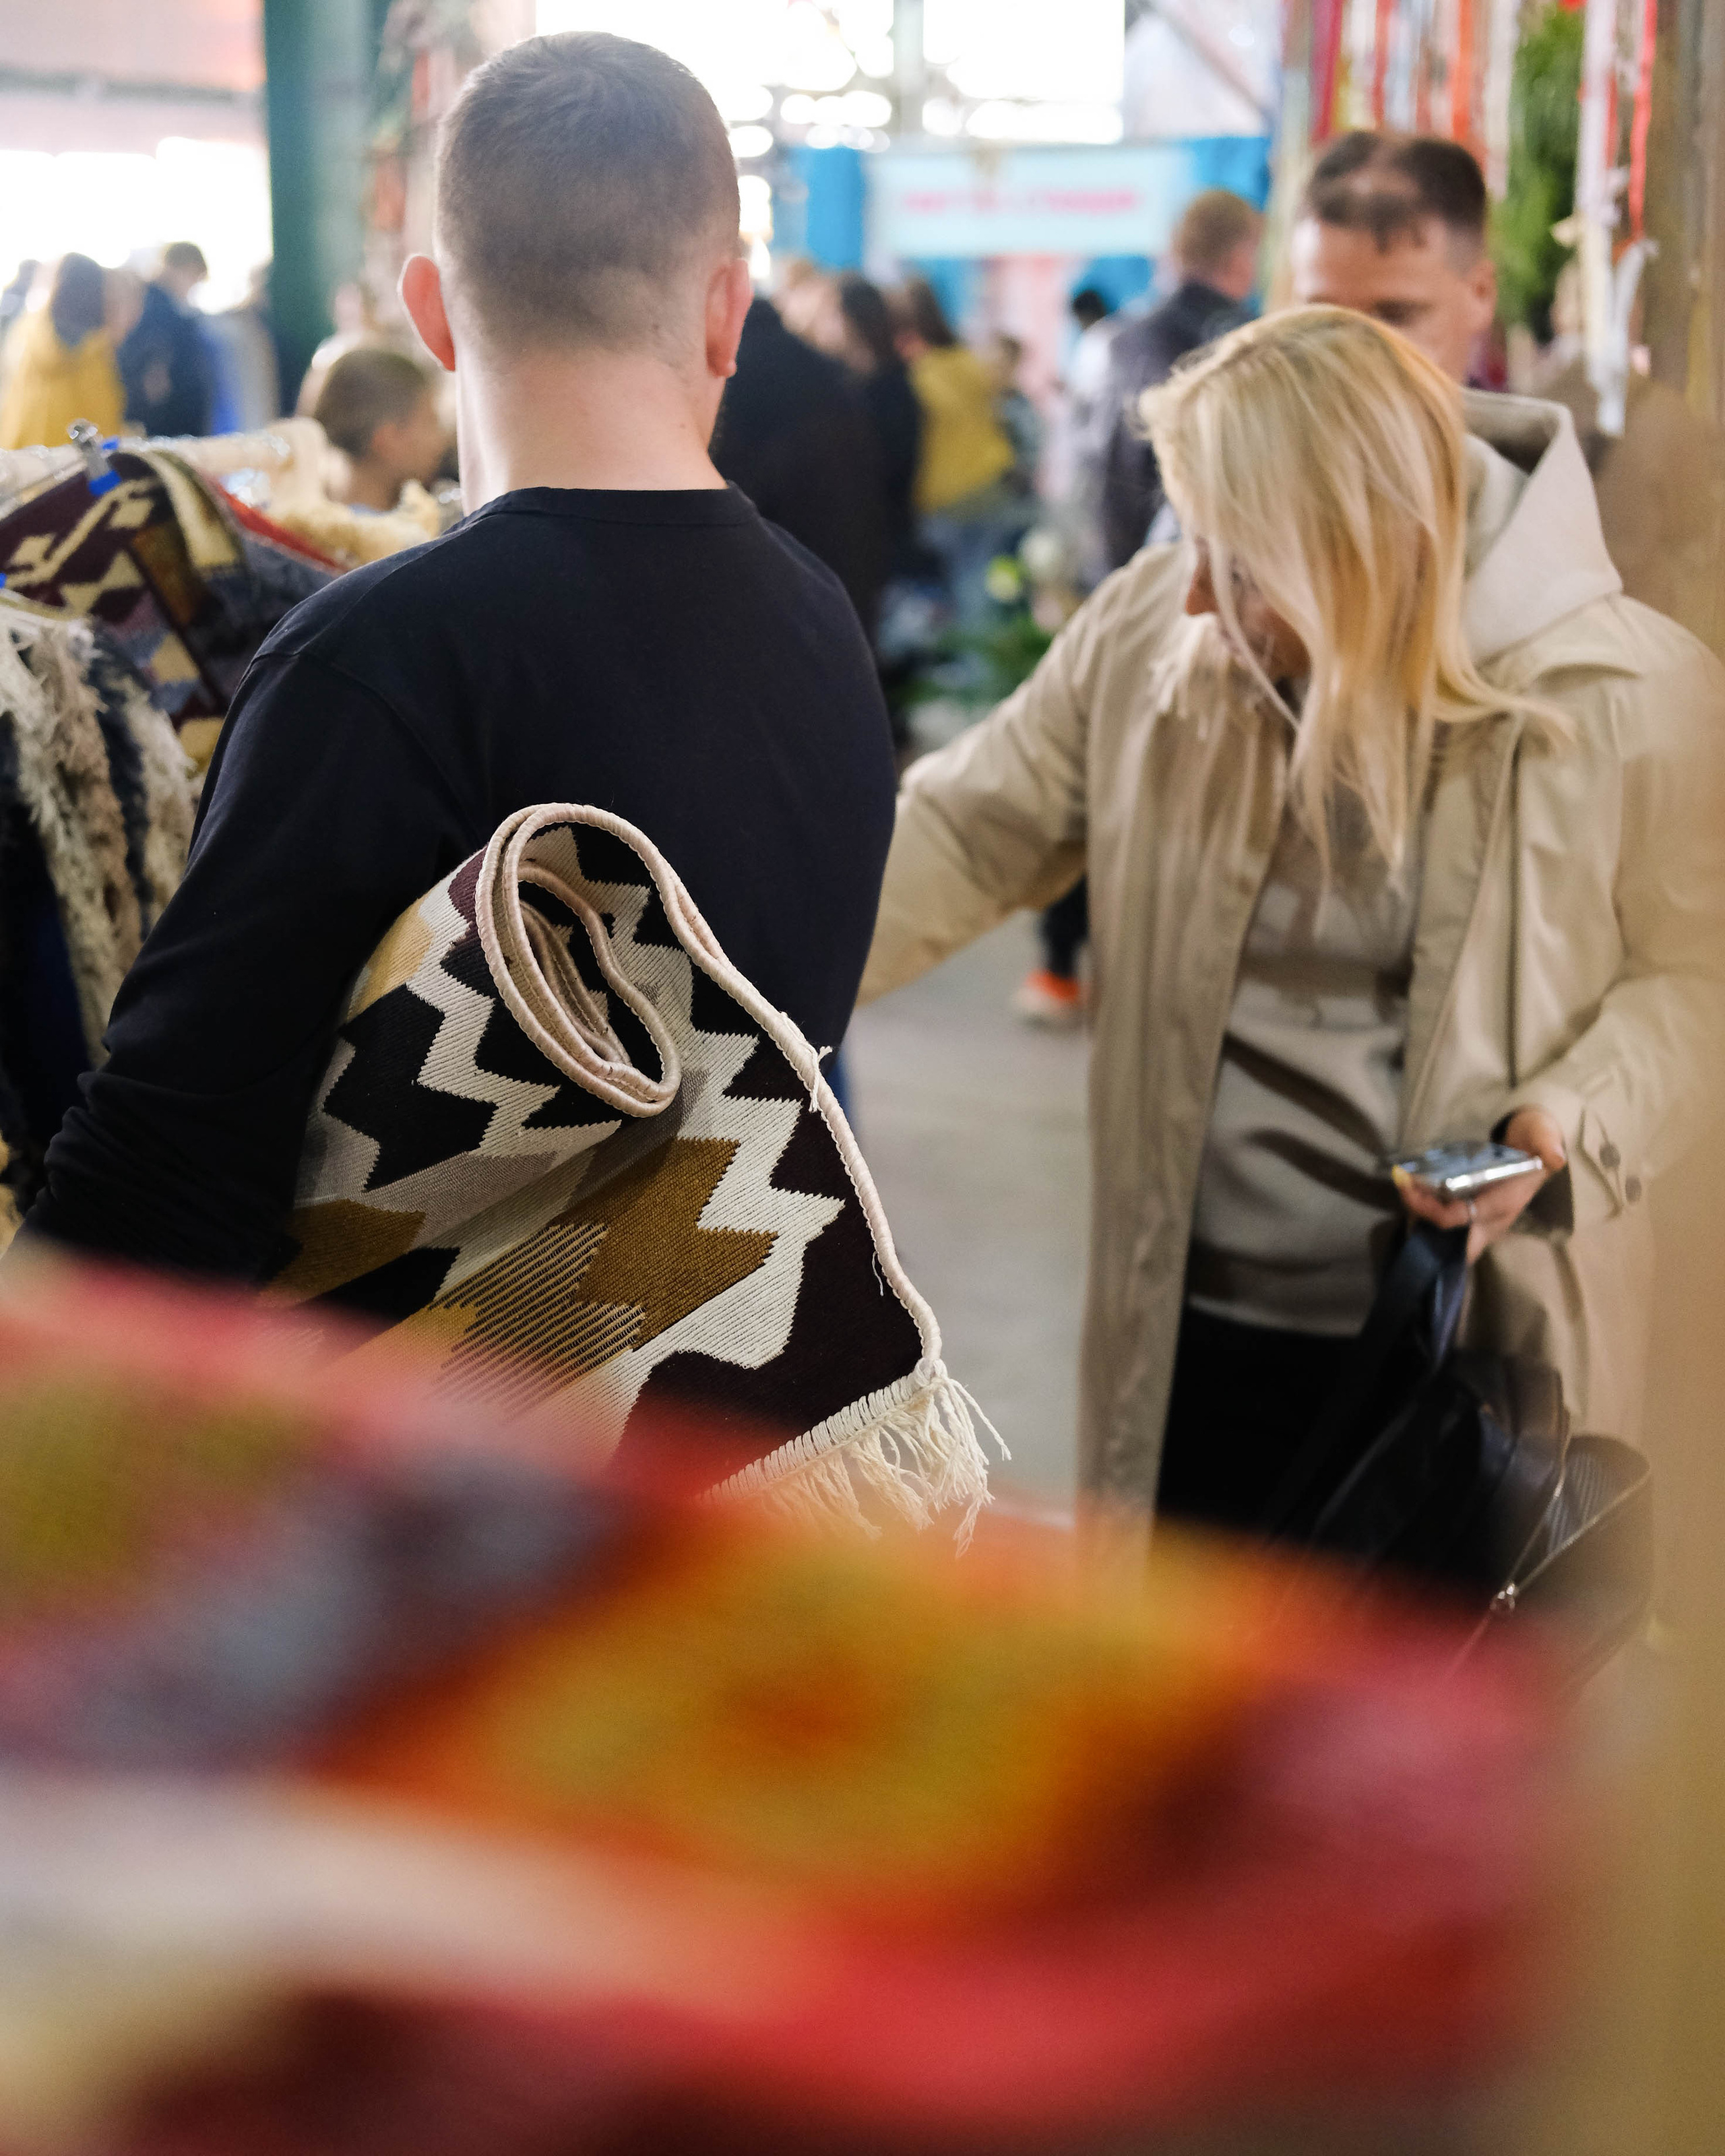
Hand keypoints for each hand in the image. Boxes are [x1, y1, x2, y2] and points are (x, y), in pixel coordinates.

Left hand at [1393, 1110, 1567, 1263]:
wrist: (1538, 1142)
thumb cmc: (1536, 1139)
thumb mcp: (1543, 1135)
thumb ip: (1546, 1143)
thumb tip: (1554, 1157)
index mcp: (1506, 1204)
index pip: (1462, 1218)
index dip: (1432, 1209)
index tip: (1409, 1185)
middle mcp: (1493, 1219)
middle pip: (1455, 1244)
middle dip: (1424, 1226)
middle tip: (1405, 1194)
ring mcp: (1484, 1219)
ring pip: (1449, 1236)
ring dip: (1423, 1218)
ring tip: (1405, 1188)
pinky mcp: (1475, 1212)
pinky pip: (1449, 1223)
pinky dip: (1428, 1212)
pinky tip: (1413, 1192)